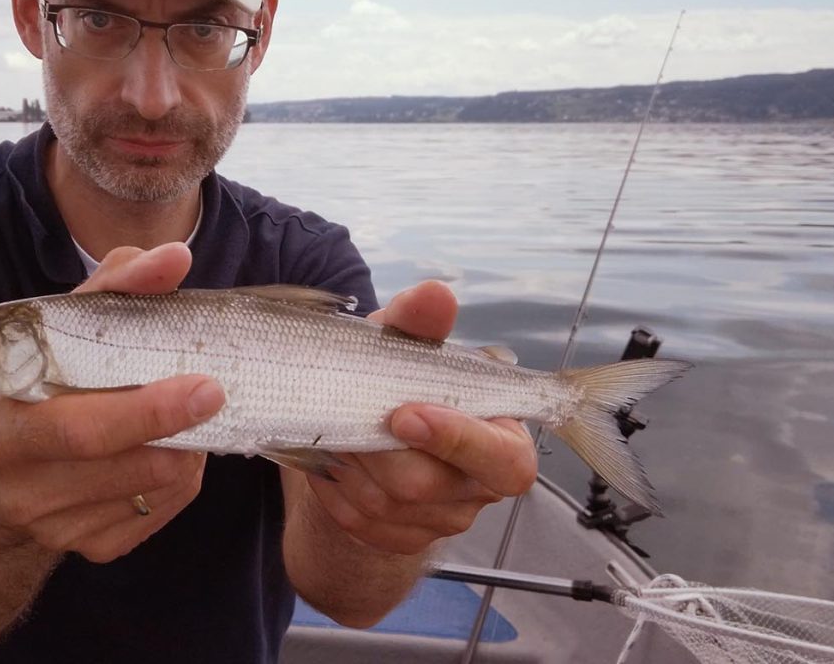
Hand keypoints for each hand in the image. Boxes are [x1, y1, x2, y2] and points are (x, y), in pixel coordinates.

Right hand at [0, 243, 222, 562]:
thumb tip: (172, 258)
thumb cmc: (33, 392)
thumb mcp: (56, 334)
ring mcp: (58, 525)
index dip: (148, 408)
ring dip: (185, 450)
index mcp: (9, 426)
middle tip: (215, 394)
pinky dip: (178, 481)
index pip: (81, 426)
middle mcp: (25, 486)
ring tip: (185, 418)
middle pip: (119, 462)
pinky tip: (166, 451)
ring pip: (151, 488)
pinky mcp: (91, 548)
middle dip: (175, 427)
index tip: (204, 384)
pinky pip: (158, 513)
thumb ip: (112, 290)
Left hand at [305, 281, 537, 554]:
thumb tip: (436, 295)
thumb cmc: (395, 386)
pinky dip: (332, 488)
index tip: (405, 413)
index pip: (505, 461)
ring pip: (384, 505)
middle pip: (427, 485)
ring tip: (334, 430)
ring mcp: (437, 520)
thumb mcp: (402, 347)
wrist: (359, 437)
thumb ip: (419, 322)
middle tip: (348, 416)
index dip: (458, 441)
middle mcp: (475, 488)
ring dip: (349, 464)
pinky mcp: (397, 538)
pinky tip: (328, 460)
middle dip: (376, 450)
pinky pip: (357, 522)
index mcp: (500, 440)